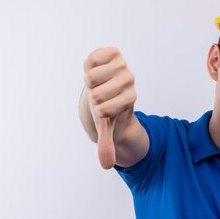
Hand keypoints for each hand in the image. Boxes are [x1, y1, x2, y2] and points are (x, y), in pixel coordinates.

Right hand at [83, 47, 136, 168]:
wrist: (106, 90)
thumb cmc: (105, 109)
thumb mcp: (105, 127)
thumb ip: (107, 145)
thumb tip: (106, 166)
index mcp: (130, 98)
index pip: (102, 108)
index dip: (97, 110)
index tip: (104, 109)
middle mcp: (129, 80)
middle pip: (95, 92)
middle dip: (91, 96)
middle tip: (99, 95)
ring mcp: (123, 65)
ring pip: (91, 76)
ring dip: (89, 82)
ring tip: (97, 84)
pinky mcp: (113, 52)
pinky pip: (93, 58)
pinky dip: (89, 65)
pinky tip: (96, 70)